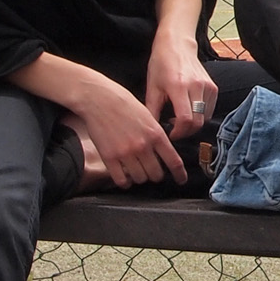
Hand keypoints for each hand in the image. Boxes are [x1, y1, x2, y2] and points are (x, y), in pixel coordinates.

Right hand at [70, 68, 183, 188]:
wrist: (99, 99)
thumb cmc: (123, 104)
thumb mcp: (148, 116)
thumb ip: (156, 134)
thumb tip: (163, 151)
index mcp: (155, 134)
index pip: (173, 161)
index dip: (179, 174)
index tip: (181, 180)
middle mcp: (142, 146)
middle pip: (156, 174)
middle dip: (156, 175)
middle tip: (152, 171)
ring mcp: (126, 153)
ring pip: (140, 179)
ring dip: (140, 177)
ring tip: (137, 170)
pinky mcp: (109, 157)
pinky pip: (121, 180)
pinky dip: (125, 182)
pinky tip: (125, 177)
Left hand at [144, 34, 214, 138]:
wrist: (177, 44)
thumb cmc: (161, 64)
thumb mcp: (152, 87)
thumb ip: (152, 110)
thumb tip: (152, 131)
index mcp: (179, 86)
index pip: (186, 119)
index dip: (178, 132)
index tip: (170, 134)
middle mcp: (196, 86)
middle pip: (198, 122)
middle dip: (186, 131)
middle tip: (175, 130)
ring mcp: (207, 86)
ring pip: (205, 117)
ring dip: (193, 123)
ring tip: (180, 118)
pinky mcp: (213, 87)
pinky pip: (209, 109)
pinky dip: (200, 115)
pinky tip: (188, 109)